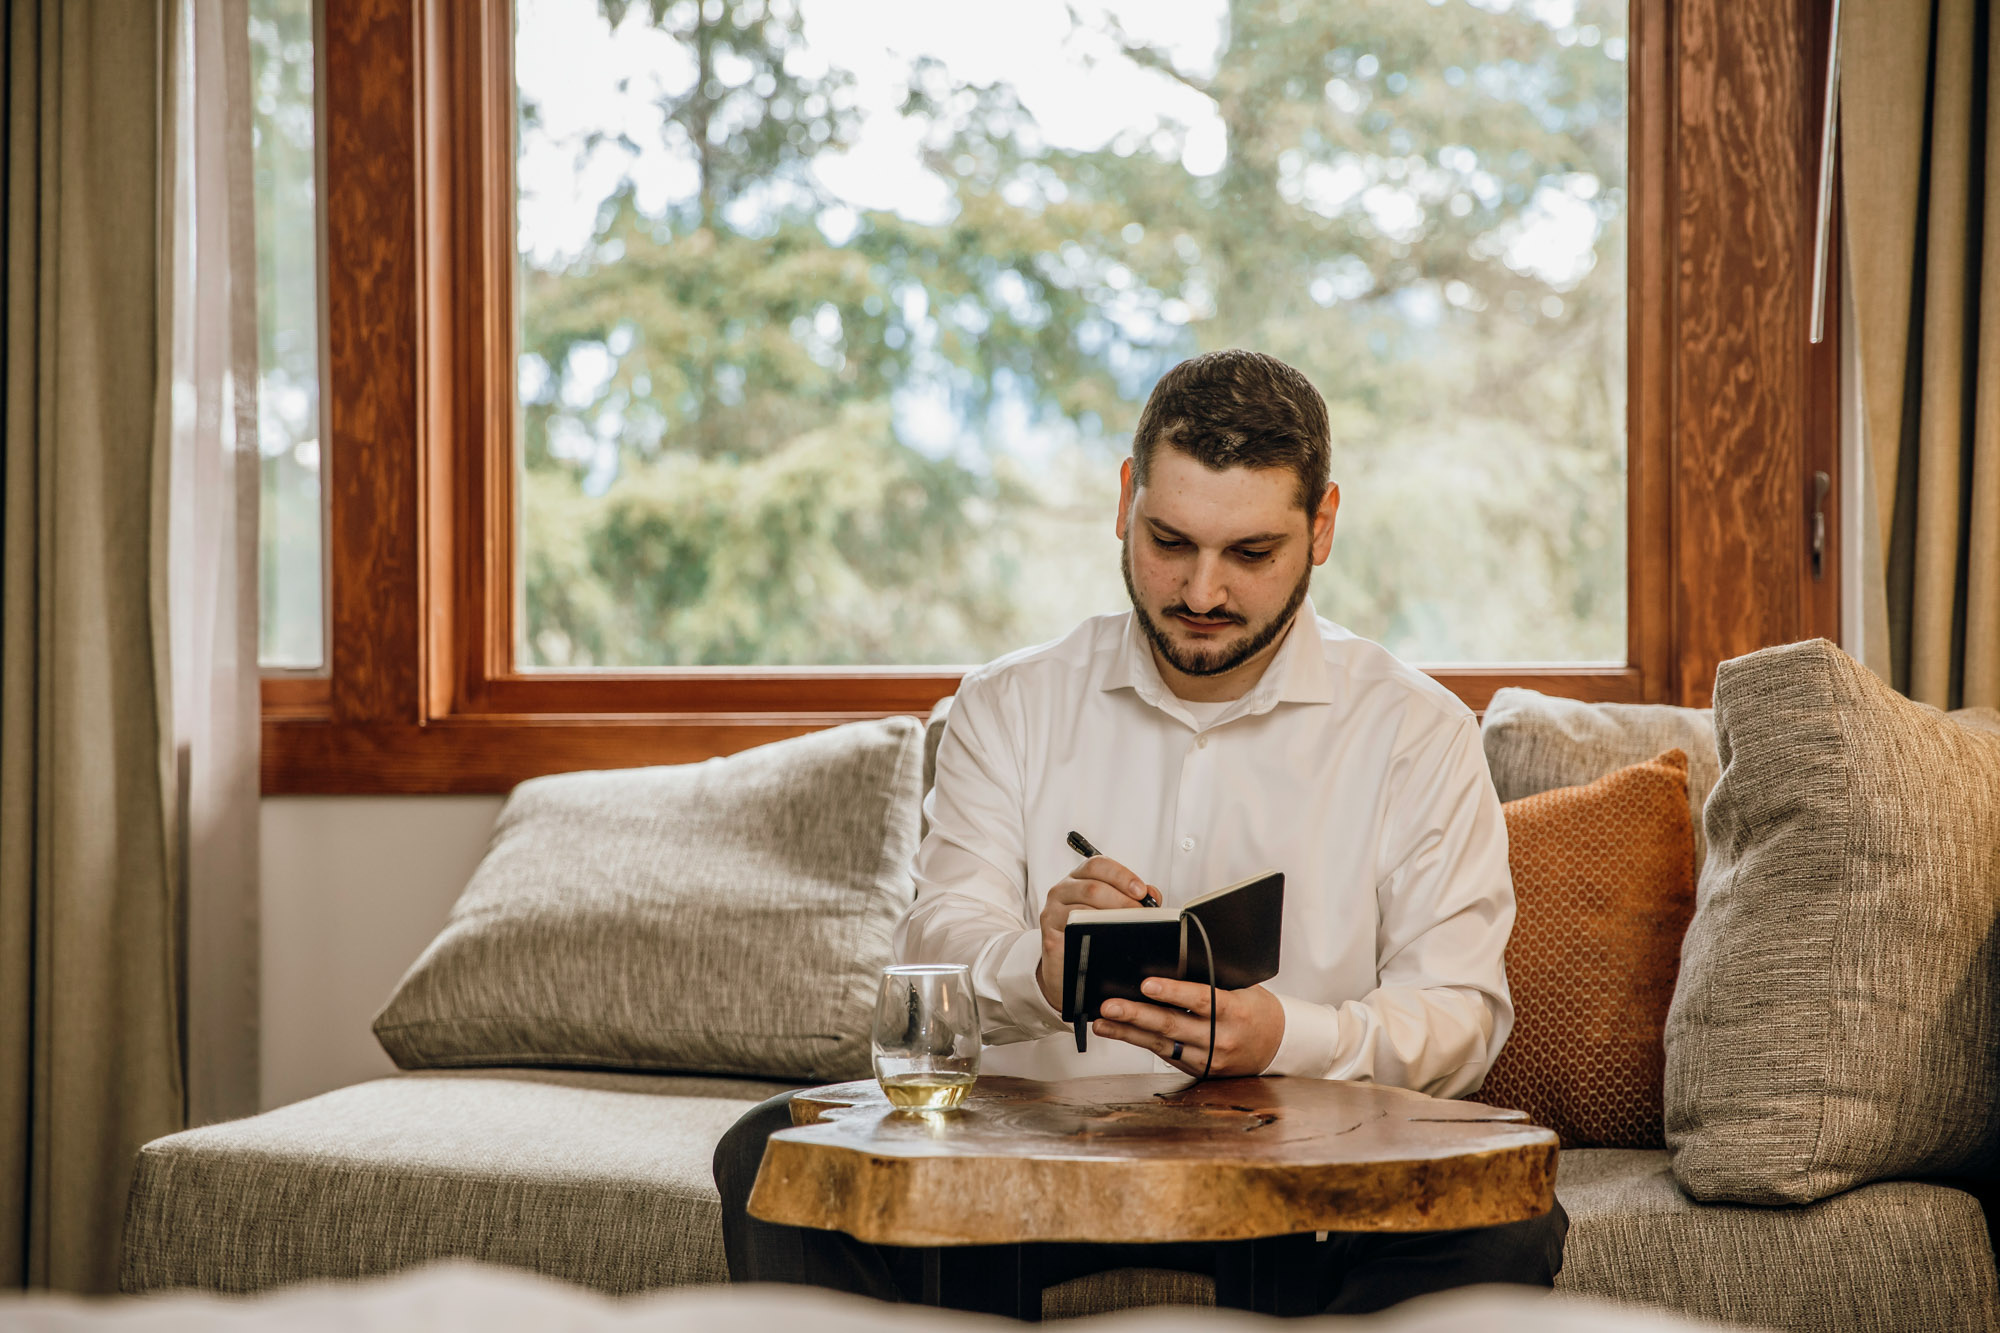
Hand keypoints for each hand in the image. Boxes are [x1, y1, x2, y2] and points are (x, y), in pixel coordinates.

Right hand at [1036, 857, 1156, 1009]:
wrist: (1068, 969)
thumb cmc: (1092, 935)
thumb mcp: (1112, 911)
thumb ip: (1132, 898)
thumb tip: (1152, 895)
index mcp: (1078, 878)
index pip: (1097, 865)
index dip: (1121, 875)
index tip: (1141, 891)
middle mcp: (1062, 890)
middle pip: (1093, 886)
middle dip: (1122, 900)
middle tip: (1141, 914)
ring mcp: (1052, 911)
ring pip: (1084, 907)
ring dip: (1112, 916)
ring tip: (1131, 926)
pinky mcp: (1049, 933)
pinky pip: (1073, 927)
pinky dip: (1094, 930)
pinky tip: (1109, 937)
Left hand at [1092, 978, 1284, 1076]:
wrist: (1277, 1045)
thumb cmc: (1254, 1007)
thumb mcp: (1241, 988)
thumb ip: (1211, 979)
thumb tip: (1172, 961)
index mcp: (1234, 1010)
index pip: (1200, 999)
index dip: (1172, 992)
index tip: (1146, 984)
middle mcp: (1221, 1037)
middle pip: (1172, 1025)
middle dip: (1136, 1015)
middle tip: (1109, 1005)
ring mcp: (1209, 1058)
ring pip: (1163, 1044)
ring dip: (1128, 1033)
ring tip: (1103, 1022)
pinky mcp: (1200, 1070)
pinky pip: (1166, 1055)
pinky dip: (1141, 1043)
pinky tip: (1121, 1033)